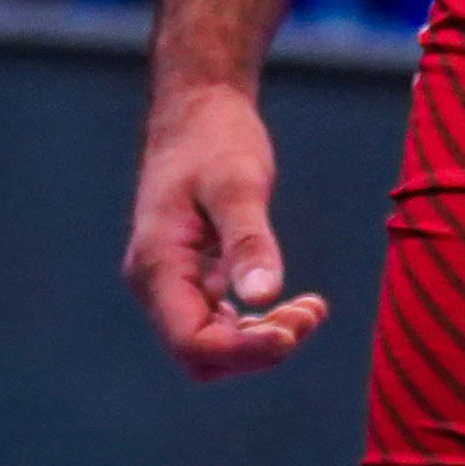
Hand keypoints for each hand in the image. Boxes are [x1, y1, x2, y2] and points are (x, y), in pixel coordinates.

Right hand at [124, 82, 330, 380]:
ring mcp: (169, 283)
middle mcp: (154, 284)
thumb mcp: (239, 184)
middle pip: (201, 354)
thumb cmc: (215, 140)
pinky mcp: (189, 277)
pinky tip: (293, 304)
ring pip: (211, 344)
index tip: (294, 330)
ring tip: (310, 310)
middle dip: (256, 348)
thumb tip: (265, 295)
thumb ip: (249, 240)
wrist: (198, 111)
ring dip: (260, 340)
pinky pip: (217, 323)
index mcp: (156, 264)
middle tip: (309, 314)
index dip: (243, 350)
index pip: (191, 341)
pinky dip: (255, 324)